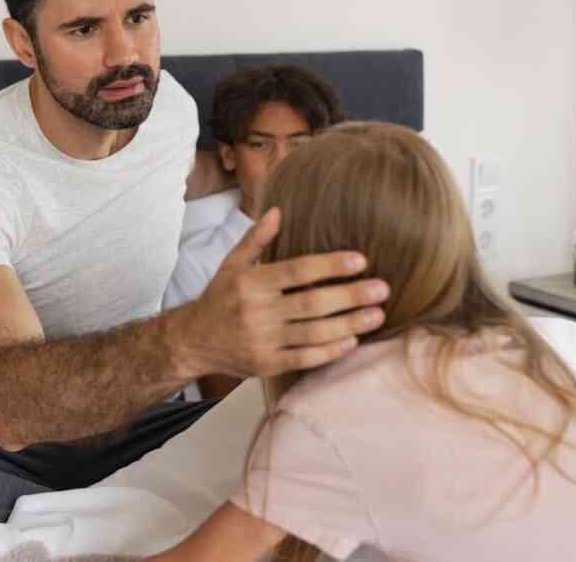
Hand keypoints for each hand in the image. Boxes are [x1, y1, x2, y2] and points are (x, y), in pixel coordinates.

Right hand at [171, 207, 388, 378]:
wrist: (192, 341)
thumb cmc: (218, 299)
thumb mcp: (230, 264)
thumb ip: (255, 239)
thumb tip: (277, 210)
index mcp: (251, 282)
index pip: (297, 271)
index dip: (330, 265)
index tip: (361, 260)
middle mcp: (257, 311)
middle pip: (311, 303)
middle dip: (350, 296)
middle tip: (382, 289)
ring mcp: (262, 341)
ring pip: (313, 333)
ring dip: (349, 324)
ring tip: (377, 315)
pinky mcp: (267, 364)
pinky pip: (305, 359)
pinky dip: (330, 351)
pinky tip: (352, 341)